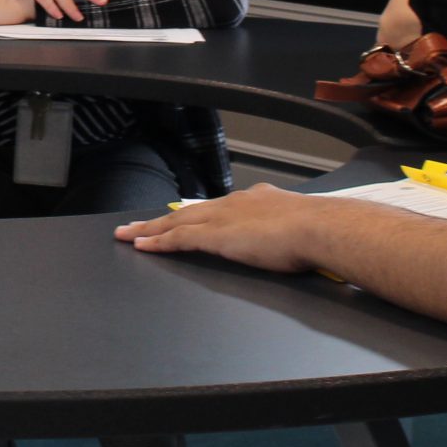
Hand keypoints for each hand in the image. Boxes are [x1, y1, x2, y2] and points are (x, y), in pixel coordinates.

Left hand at [114, 186, 321, 273]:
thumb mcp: (301, 227)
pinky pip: (178, 239)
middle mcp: (234, 204)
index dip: (195, 214)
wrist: (318, 227)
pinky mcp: (215, 236)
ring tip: (127, 235)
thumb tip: (295, 242)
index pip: (216, 208)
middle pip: (188, 212)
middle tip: (137, 225)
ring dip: (150, 230)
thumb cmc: (319, 231)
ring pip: (176, 223)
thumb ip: (290, 232)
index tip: (181, 217)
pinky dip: (158, 242)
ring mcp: (222, 219)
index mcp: (256, 200)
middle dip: (161, 220)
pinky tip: (141, 246)